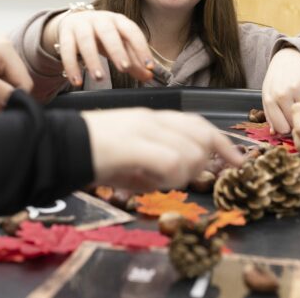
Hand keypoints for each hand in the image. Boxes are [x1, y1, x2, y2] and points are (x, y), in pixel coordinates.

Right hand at [42, 9, 153, 85]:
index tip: (149, 66)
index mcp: (118, 21)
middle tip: (124, 68)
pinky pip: (67, 50)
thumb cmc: (103, 36)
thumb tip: (149, 76)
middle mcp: (100, 20)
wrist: (74, 21)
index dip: (141, 48)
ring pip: (86, 41)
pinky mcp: (65, 34)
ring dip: (92, 60)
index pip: (132, 32)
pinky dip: (71, 67)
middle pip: (108, 33)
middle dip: (117, 50)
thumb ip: (134, 61)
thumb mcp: (120, 44)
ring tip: (99, 78)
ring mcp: (81, 25)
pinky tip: (76, 81)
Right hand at [81, 108, 243, 190]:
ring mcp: (144, 130)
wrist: (60, 145)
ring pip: (190, 152)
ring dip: (183, 173)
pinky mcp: (136, 145)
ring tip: (157, 179)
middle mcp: (152, 119)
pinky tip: (150, 181)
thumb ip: (156, 161)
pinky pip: (173, 163)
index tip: (238, 160)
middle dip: (209, 159)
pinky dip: (169, 178)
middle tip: (199, 176)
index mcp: (151, 117)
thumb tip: (179, 175)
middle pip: (201, 135)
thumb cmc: (90, 152)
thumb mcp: (130, 156)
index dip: (222, 142)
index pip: (197, 124)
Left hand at [262, 47, 299, 133]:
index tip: (290, 128)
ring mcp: (297, 88)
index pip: (282, 128)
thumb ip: (271, 115)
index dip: (287, 131)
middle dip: (298, 125)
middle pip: (295, 123)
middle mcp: (283, 94)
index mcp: (270, 99)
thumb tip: (275, 134)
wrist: (287, 59)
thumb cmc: (275, 81)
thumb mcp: (268, 95)